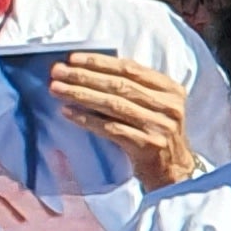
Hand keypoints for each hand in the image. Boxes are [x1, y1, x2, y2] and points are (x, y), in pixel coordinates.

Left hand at [44, 52, 196, 189]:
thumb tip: (91, 71)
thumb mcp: (157, 106)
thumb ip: (136, 89)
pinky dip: (87, 120)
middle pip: (120, 86)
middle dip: (84, 77)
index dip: (100, 62)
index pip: (131, 69)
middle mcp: (168, 106)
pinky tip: (67, 113)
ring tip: (56, 89)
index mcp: (171, 90)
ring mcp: (159, 126)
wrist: (174, 171)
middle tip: (57, 72)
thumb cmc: (157, 133)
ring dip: (81, 95)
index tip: (73, 58)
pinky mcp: (147, 145)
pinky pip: (111, 129)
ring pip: (113, 105)